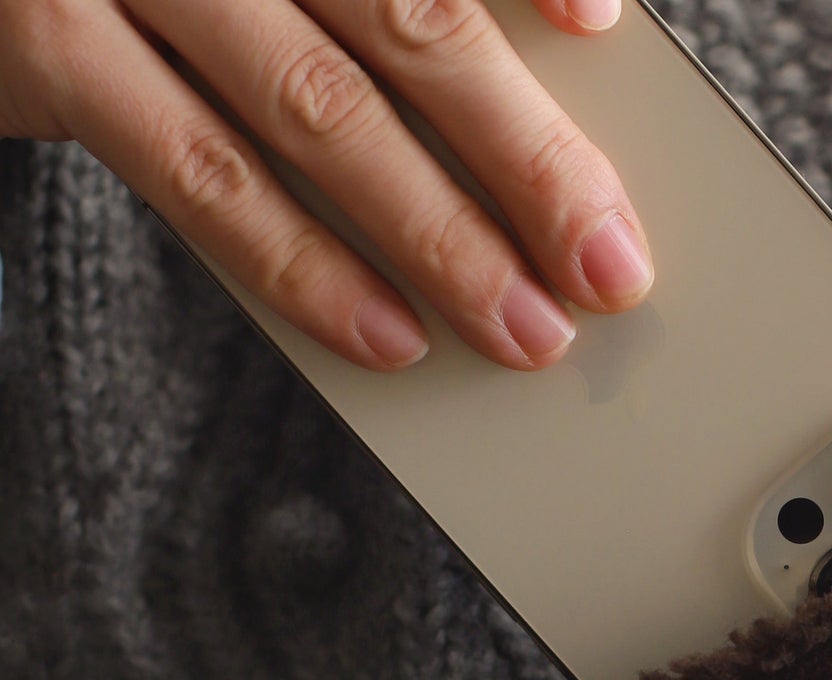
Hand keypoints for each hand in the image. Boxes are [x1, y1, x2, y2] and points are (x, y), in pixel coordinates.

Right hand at [0, 0, 654, 371]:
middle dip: (526, 156)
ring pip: (317, 107)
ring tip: (524, 330)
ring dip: (438, 238)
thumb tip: (539, 74)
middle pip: (405, 16)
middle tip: (610, 266)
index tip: (602, 29)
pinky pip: (201, 175)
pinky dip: (307, 266)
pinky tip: (392, 332)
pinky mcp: (44, 39)